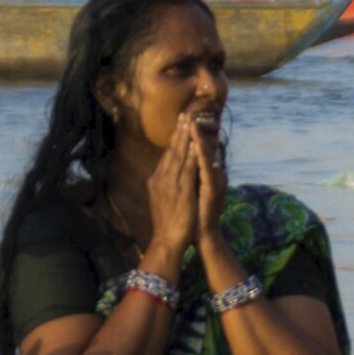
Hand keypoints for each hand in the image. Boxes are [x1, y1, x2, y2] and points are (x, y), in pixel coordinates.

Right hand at [144, 117, 205, 269]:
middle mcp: (161, 179)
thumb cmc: (168, 224)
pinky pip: (186, 168)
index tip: (180, 124)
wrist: (167, 241)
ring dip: (184, 138)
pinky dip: (190, 154)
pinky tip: (195, 143)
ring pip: (178, 155)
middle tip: (185, 114)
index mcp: (158, 180)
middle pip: (171, 151)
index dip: (174, 139)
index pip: (167, 155)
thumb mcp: (163, 200)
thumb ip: (167, 186)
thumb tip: (171, 176)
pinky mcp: (180, 190)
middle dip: (179, 132)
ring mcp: (170, 184)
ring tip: (190, 121)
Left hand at [185, 106, 228, 236]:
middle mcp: (213, 173)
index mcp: (205, 173)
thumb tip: (188, 157)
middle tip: (189, 113)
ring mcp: (215, 180)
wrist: (202, 233)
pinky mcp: (213, 189)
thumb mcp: (193, 189)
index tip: (184, 117)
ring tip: (193, 124)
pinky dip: (202, 157)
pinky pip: (207, 170)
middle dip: (194, 131)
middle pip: (202, 148)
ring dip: (199, 139)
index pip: (197, 149)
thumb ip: (193, 172)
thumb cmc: (196, 212)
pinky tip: (198, 147)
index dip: (191, 134)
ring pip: (205, 156)